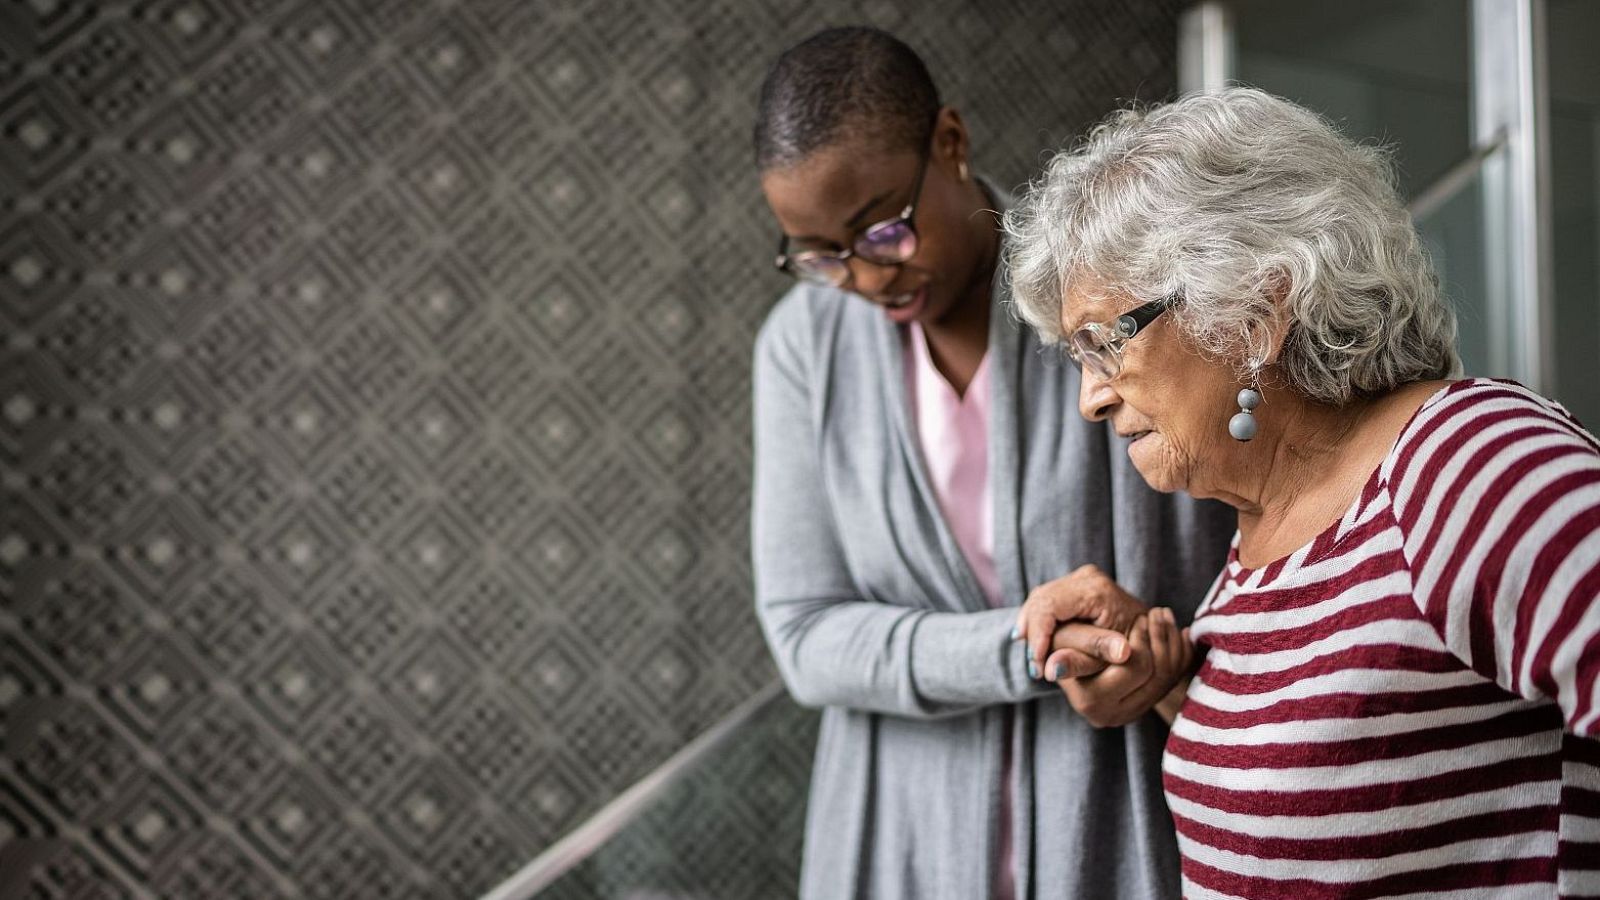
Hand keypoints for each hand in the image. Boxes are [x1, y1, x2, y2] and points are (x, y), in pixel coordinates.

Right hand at [1015, 565, 1146, 680]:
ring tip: (1034, 657)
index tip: (1036, 665)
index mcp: (1096, 590)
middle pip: (1041, 600)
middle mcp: (1087, 577)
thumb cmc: (1134, 646)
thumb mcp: (1109, 656)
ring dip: (1032, 627)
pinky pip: (1047, 598)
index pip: (1049, 607)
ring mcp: (1082, 577)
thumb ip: (1081, 660)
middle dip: (1032, 633)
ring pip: (1040, 598)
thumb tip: (1051, 671)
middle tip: (1034, 666)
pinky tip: (1035, 640)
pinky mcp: (1077, 584)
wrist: (1152, 629)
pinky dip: (1039, 620)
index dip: (1037, 636)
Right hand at [1051, 608, 1193, 728]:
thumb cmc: (1064, 637)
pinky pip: (1176, 678)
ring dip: (1169, 639)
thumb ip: (1083, 646)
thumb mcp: (1071, 637)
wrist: (1071, 652)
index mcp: (1090, 700)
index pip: (1134, 666)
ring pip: (1169, 674)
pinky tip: (1171, 632)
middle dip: (1156, 635)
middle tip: (1151, 613)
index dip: (1141, 638)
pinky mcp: (1144, 707)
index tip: (1142, 619)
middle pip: (1154, 671)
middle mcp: (1110, 715)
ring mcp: (1129, 713)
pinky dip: (1178, 651)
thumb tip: (1082, 663)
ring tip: (1160, 616)